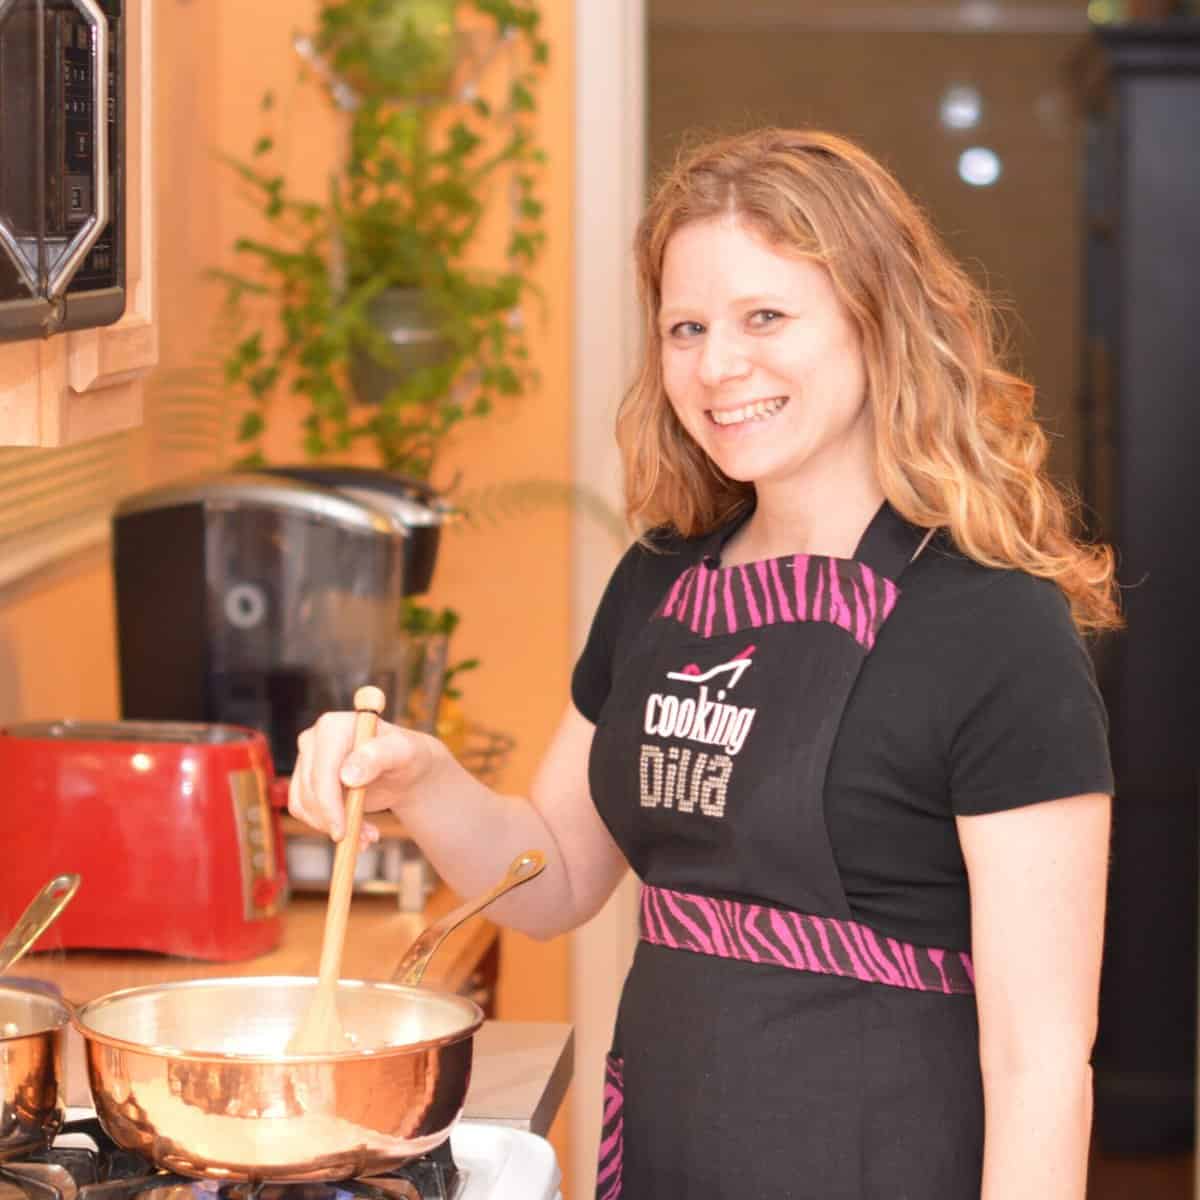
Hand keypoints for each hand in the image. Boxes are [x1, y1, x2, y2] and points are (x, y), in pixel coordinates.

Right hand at [287, 712, 441, 848]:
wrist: (403, 768)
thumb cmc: (406, 755)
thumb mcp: (402, 753)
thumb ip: (379, 756)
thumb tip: (347, 775)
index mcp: (334, 727)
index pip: (321, 772)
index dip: (329, 804)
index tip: (343, 832)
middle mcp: (313, 740)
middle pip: (309, 792)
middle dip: (335, 821)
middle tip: (368, 838)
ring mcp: (307, 761)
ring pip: (304, 806)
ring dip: (334, 828)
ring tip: (368, 834)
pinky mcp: (306, 781)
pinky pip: (305, 812)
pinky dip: (329, 827)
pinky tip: (358, 830)